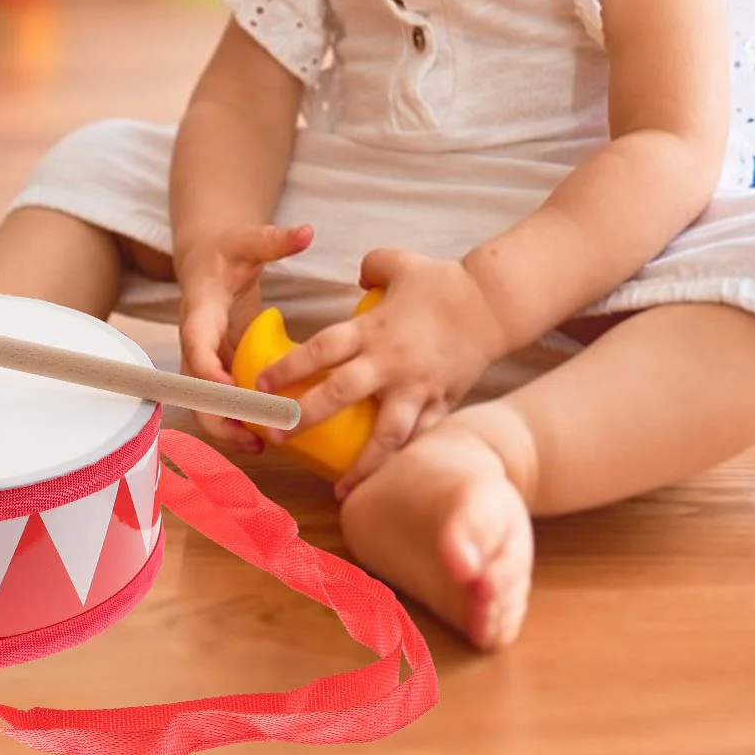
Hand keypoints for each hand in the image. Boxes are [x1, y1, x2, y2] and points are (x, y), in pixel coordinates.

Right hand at [176, 222, 314, 453]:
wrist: (206, 259)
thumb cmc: (226, 250)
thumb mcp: (248, 240)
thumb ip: (275, 239)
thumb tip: (306, 231)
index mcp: (199, 311)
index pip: (195, 346)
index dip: (209, 372)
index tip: (232, 391)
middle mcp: (195, 340)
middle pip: (193, 387)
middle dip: (219, 413)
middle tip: (253, 434)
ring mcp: (204, 357)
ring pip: (203, 402)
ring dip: (226, 426)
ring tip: (260, 445)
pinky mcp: (217, 367)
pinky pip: (219, 401)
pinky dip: (236, 421)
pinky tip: (263, 436)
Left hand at [252, 248, 508, 496]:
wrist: (493, 304)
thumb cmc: (442, 282)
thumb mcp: (398, 263)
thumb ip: (371, 267)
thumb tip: (358, 278)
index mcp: (372, 329)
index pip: (321, 349)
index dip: (288, 367)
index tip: (261, 384)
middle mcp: (390, 363)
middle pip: (341, 393)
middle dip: (305, 417)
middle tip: (277, 435)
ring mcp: (417, 388)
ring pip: (386, 434)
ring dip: (362, 465)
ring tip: (341, 491)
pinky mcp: (442, 404)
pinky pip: (421, 439)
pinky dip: (405, 462)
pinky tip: (391, 484)